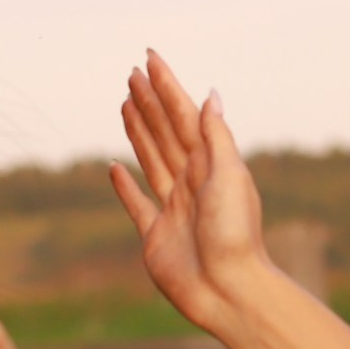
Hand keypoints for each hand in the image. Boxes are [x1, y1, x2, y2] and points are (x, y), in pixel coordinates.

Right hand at [111, 52, 277, 337]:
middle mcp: (191, 182)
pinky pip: (137, 205)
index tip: (149, 58)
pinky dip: (125, 187)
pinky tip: (114, 168)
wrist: (229, 290)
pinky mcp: (155, 237)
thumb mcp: (230, 176)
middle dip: (149, 103)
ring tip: (125, 105)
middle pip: (165, 133)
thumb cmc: (234, 234)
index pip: (184, 116)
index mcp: (210, 165)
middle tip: (132, 74)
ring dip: (138, 132)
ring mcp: (172, 209)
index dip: (166, 86)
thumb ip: (216, 137)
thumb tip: (211, 96)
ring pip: (151, 160)